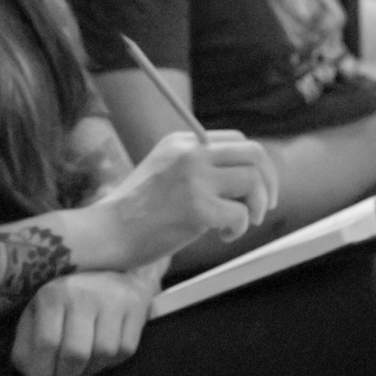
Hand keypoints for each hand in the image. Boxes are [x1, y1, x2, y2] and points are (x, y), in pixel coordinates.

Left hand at [12, 269, 154, 375]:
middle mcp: (83, 295)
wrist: (113, 268)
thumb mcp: (39, 311)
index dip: (42, 373)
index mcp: (53, 295)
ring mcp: (112, 300)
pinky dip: (111, 362)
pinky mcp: (136, 308)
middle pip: (75, 353)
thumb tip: (27, 373)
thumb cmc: (68, 298)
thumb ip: (27, 341)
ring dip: (90, 370)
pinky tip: (101, 356)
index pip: (46, 343)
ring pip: (102, 354)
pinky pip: (124, 350)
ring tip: (81, 367)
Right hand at [87, 129, 279, 267]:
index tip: (256, 188)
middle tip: (265, 205)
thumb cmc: (135, 210)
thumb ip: (197, 165)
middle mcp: (189, 153)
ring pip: (253, 182)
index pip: (238, 141)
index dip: (256, 165)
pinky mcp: (197, 208)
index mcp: (182, 141)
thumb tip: (244, 175)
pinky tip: (221, 235)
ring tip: (241, 222)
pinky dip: (238, 229)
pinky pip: (240, 215)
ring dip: (256, 206)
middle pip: (255, 154)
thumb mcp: (164, 170)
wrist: (106, 232)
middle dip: (270, 181)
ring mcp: (193, 179)